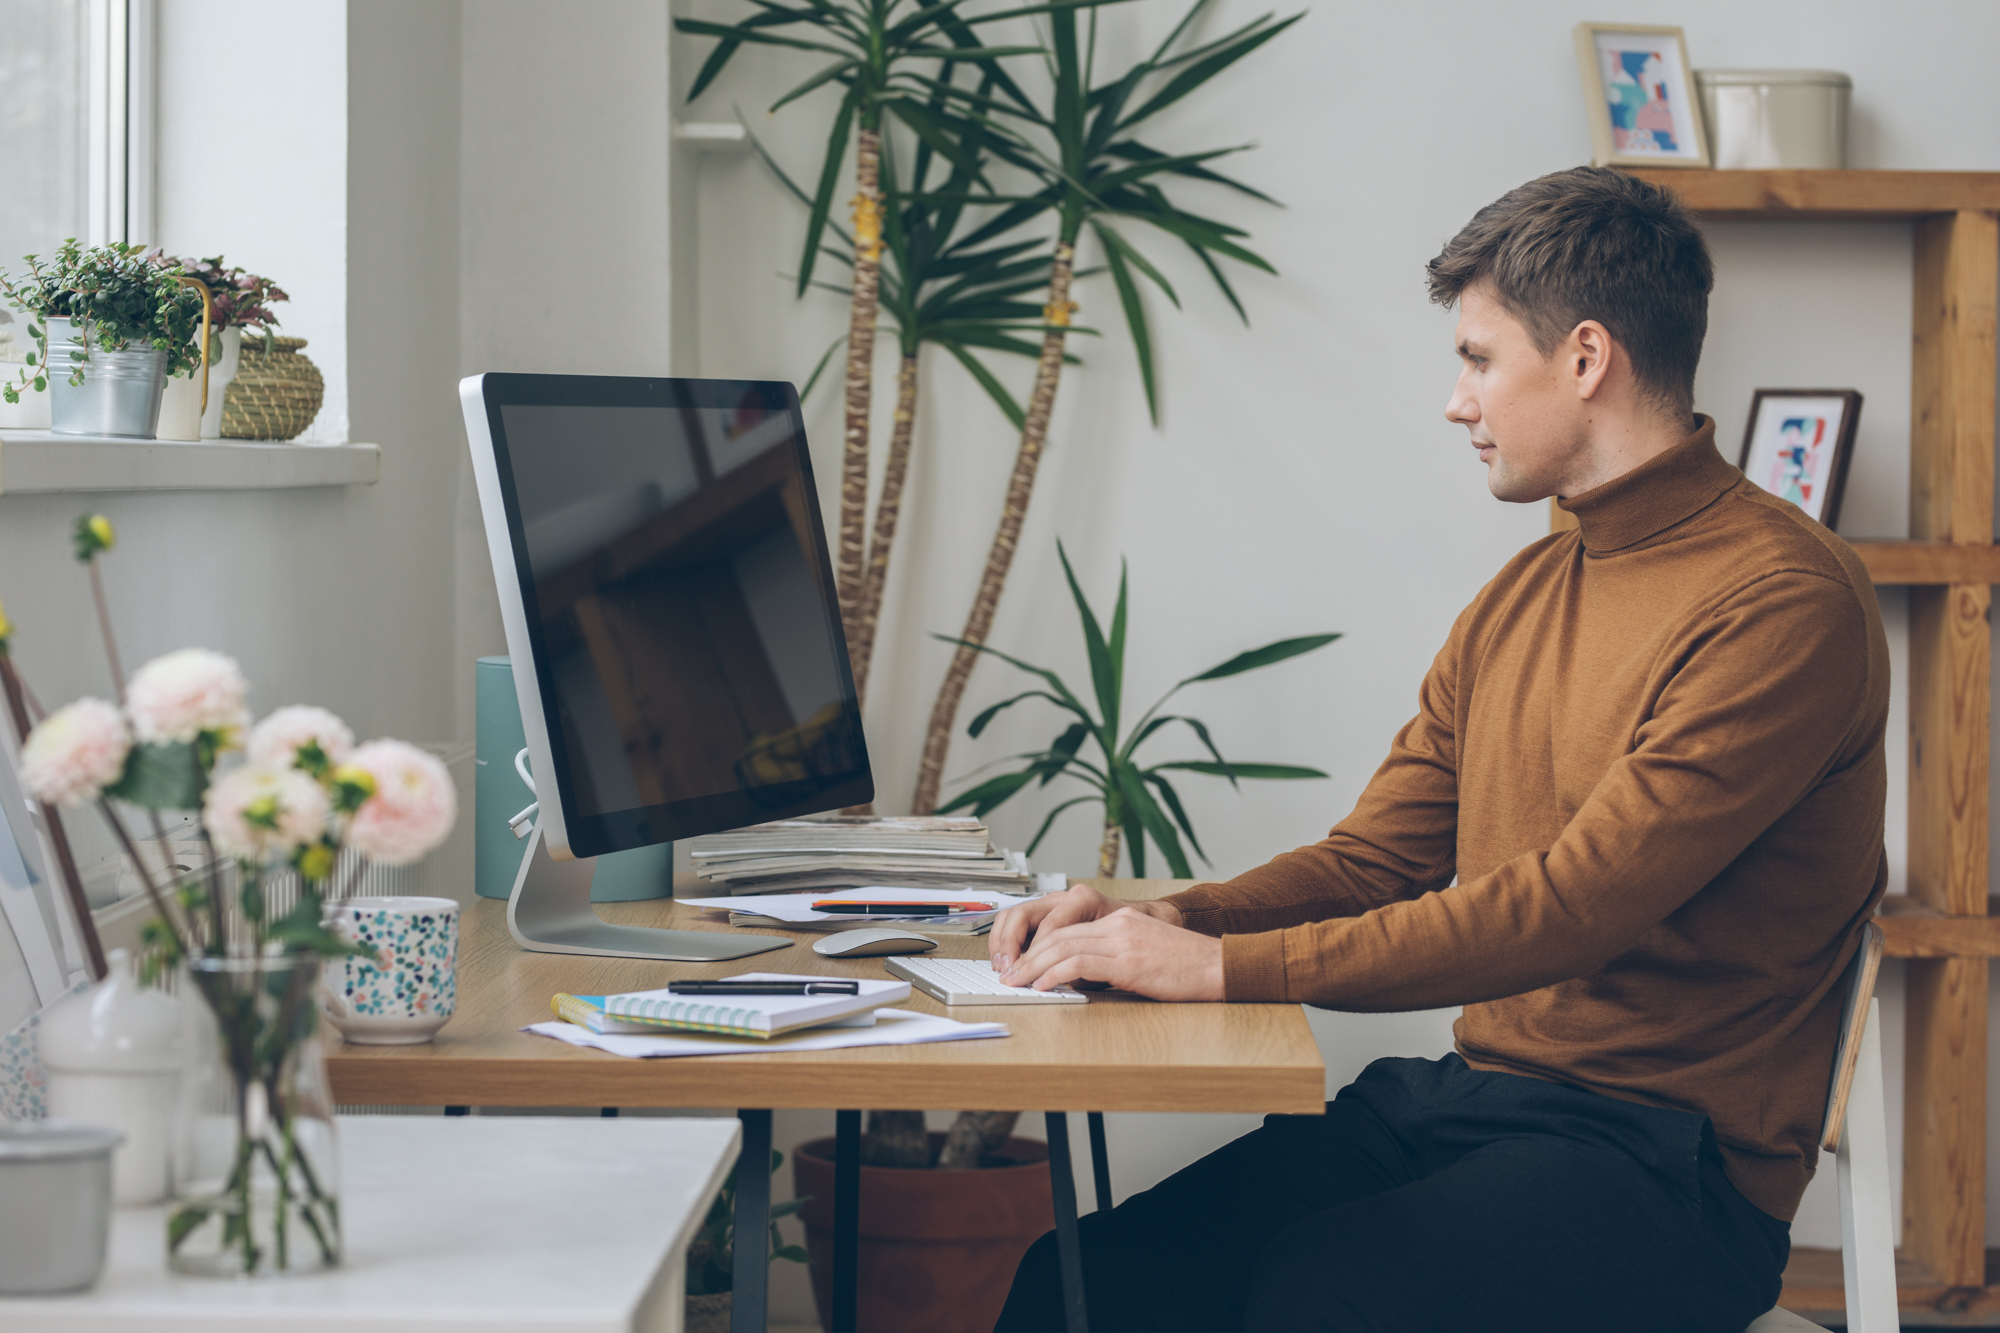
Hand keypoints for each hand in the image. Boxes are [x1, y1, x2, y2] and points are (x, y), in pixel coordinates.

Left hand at [998, 905, 1223, 1000]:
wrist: (1219, 966)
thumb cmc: (1187, 967)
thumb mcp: (1146, 952)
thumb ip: (1115, 955)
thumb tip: (1082, 976)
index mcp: (1122, 919)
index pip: (1068, 929)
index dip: (1039, 946)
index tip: (1023, 964)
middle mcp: (1118, 924)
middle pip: (1059, 935)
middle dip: (1029, 956)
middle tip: (1011, 975)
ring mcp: (1122, 940)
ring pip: (1063, 947)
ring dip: (1034, 967)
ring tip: (1018, 983)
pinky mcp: (1128, 961)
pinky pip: (1079, 964)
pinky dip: (1055, 974)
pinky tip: (1044, 986)